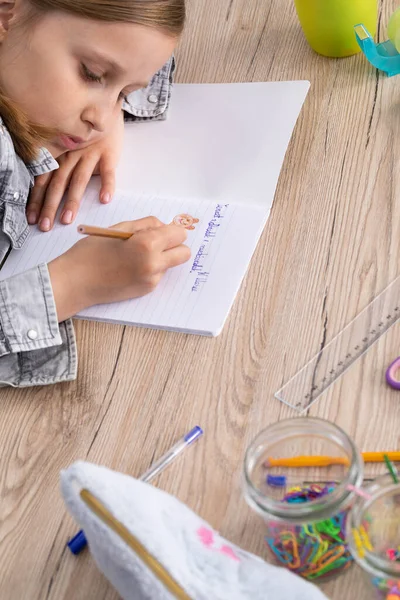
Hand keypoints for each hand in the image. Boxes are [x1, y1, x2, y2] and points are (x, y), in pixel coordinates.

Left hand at [27, 110, 123, 231]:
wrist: (107, 106)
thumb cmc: (87, 130)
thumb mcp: (68, 143)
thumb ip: (59, 161)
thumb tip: (44, 185)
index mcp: (60, 155)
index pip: (45, 180)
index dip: (37, 199)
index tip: (32, 218)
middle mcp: (72, 155)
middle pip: (58, 184)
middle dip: (50, 206)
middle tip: (45, 226)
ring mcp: (90, 154)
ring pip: (79, 180)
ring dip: (72, 201)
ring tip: (67, 219)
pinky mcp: (109, 154)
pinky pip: (108, 171)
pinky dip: (107, 185)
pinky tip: (105, 198)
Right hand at [48, 217, 190, 321]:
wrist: (76, 283)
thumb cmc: (91, 252)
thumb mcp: (118, 228)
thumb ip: (145, 225)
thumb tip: (164, 226)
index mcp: (147, 244)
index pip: (178, 234)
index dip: (171, 230)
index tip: (161, 230)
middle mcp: (154, 264)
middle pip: (184, 253)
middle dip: (174, 245)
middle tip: (156, 242)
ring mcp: (151, 280)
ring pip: (170, 264)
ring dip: (161, 257)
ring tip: (134, 255)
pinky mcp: (146, 290)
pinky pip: (158, 275)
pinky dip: (150, 269)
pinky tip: (129, 267)